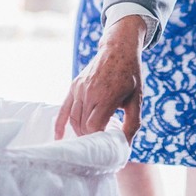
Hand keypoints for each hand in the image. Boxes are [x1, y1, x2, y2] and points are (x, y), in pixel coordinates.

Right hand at [55, 15, 144, 142]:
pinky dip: (60, 124)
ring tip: (89, 139)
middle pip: (83, 125)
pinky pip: (64, 109)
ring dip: (80, 132)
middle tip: (99, 144)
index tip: (106, 142)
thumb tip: (125, 146)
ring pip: (74, 119)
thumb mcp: (137, 99)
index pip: (94, 126)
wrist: (118, 49)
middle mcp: (90, 92)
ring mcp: (80, 88)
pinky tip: (59, 137)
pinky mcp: (74, 86)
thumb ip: (132, 124)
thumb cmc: (130, 76)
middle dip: (90, 137)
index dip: (99, 138)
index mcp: (107, 96)